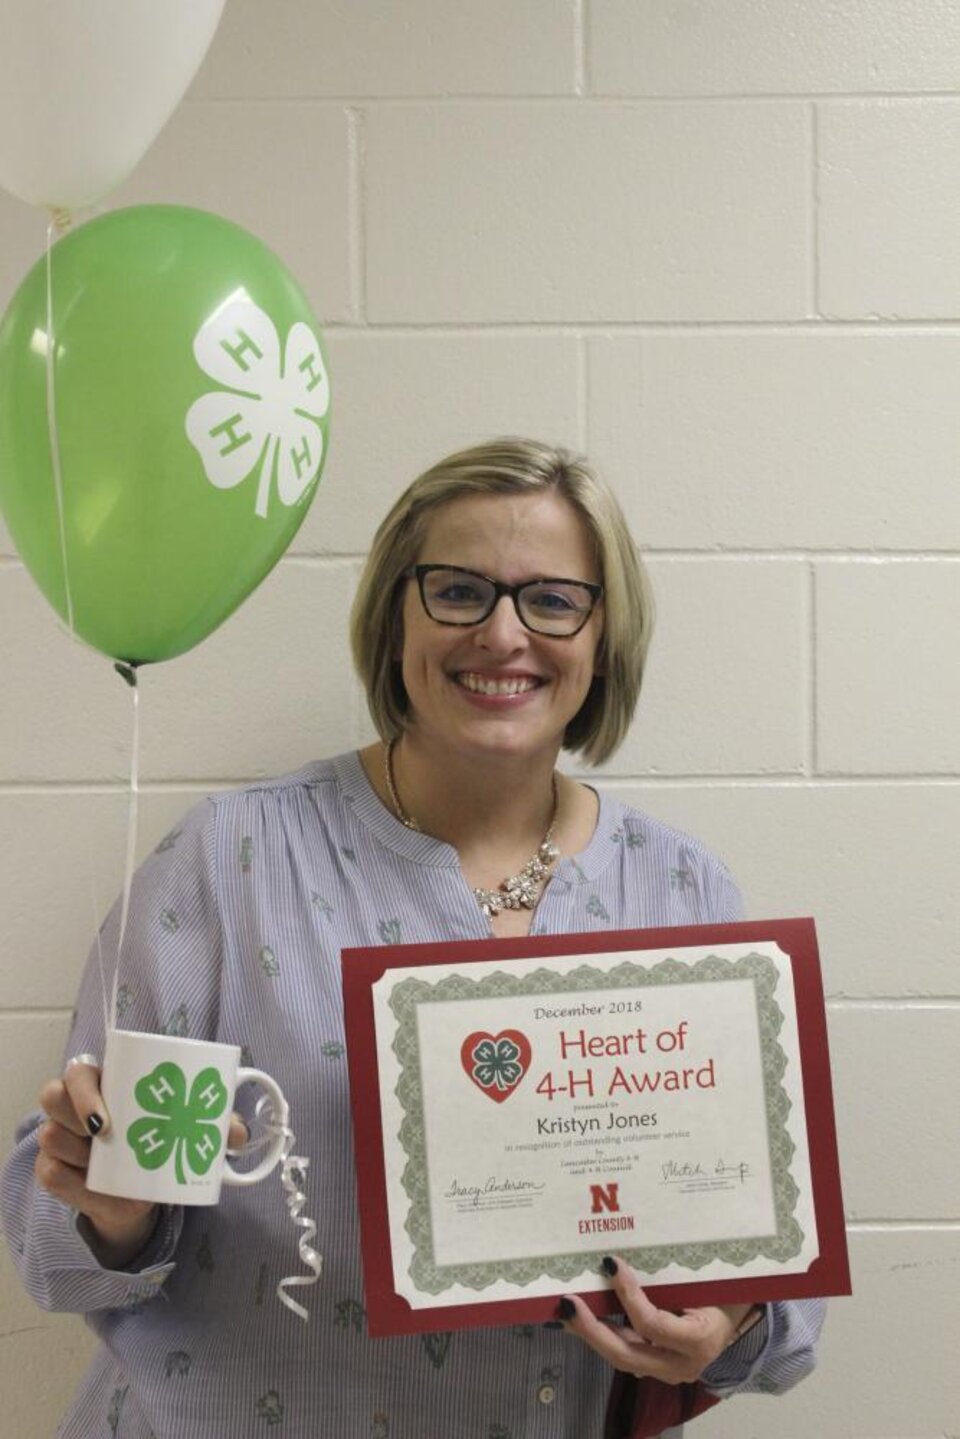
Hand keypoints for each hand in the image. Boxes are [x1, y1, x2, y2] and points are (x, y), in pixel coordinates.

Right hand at [35, 1058, 247, 1267]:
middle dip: (73, 1114)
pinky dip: (76, 1184)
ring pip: (50, 1136)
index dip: (84, 1090)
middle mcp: (74, 1108)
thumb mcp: (190, 1131)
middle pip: (51, 1096)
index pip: (78, 1071)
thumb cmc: (161, 1141)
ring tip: (106, 1163)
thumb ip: (216, 1126)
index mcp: (105, 1084)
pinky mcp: (54, 1171)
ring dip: (79, 1152)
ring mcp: (61, 1139)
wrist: (142, 1191)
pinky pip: (51, 1173)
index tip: (106, 1119)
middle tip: (105, 1135)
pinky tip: (99, 1188)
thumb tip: (239, 1135)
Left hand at [558, 1255, 760, 1385]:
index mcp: (700, 1339)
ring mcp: (670, 1371)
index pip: (652, 1325)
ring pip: (624, 1359)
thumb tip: (626, 1250)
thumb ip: (671, 1272)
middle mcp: (684, 1364)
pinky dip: (606, 1336)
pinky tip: (585, 1318)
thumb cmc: (724, 1288)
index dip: (627, 1295)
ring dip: (593, 1334)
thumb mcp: (704, 1278)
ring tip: (568, 1311)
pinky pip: (629, 1354)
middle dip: (592, 1330)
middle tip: (567, 1304)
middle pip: (628, 1355)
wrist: (741, 1315)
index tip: (610, 1263)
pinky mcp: (660, 1367)